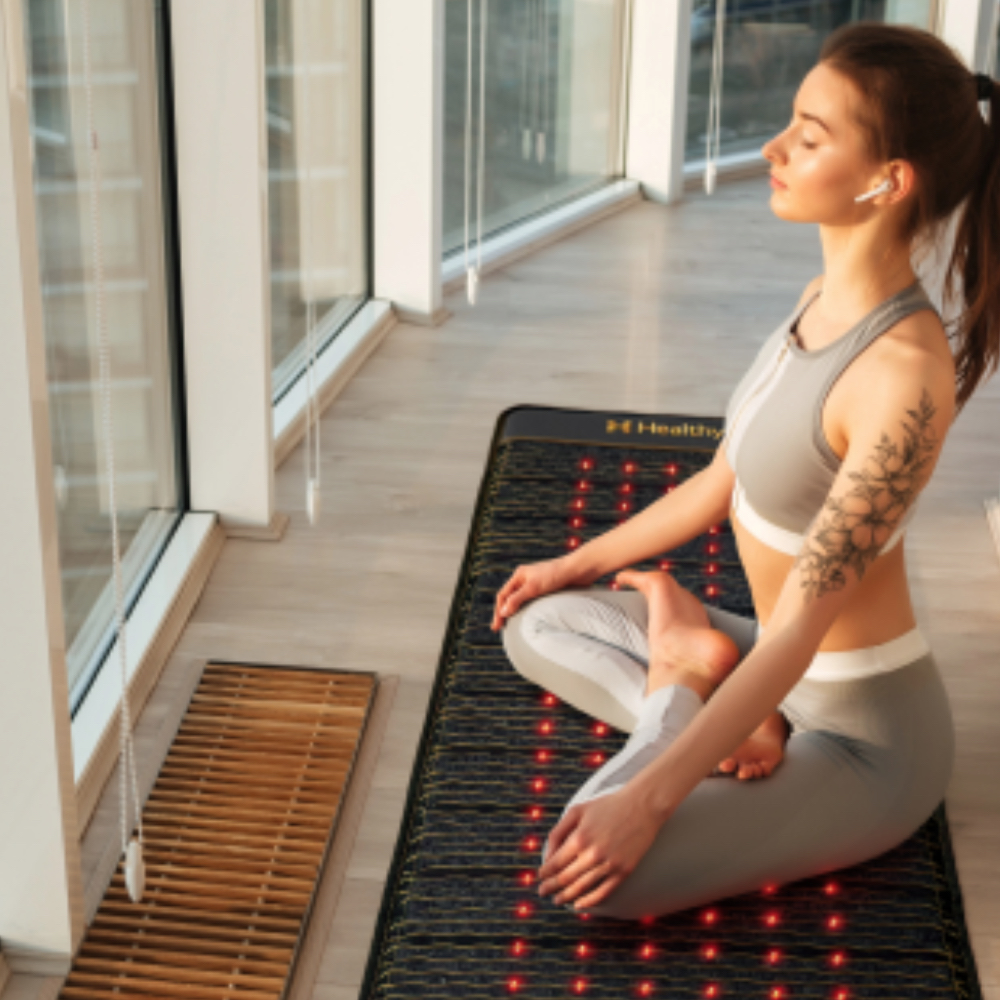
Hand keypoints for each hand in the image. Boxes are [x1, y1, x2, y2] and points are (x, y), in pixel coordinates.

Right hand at [491, 556, 579, 630]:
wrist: (578, 570)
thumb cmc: (556, 574)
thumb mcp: (533, 587)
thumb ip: (517, 599)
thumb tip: (503, 612)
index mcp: (520, 575)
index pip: (503, 595)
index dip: (498, 611)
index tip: (496, 626)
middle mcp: (526, 579)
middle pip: (510, 598)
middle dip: (504, 612)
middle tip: (500, 628)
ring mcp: (537, 585)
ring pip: (522, 601)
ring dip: (516, 612)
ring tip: (513, 625)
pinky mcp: (547, 590)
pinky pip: (533, 603)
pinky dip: (528, 611)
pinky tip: (530, 619)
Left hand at [536, 786, 669, 910]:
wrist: (642, 806)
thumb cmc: (608, 806)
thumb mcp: (577, 810)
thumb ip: (558, 832)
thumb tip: (548, 855)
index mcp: (579, 838)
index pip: (555, 863)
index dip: (545, 873)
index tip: (540, 877)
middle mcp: (593, 854)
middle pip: (565, 878)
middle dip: (550, 887)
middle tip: (543, 892)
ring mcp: (609, 865)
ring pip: (581, 888)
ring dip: (566, 896)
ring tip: (557, 900)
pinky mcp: (624, 871)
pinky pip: (603, 893)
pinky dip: (589, 902)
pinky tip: (579, 905)